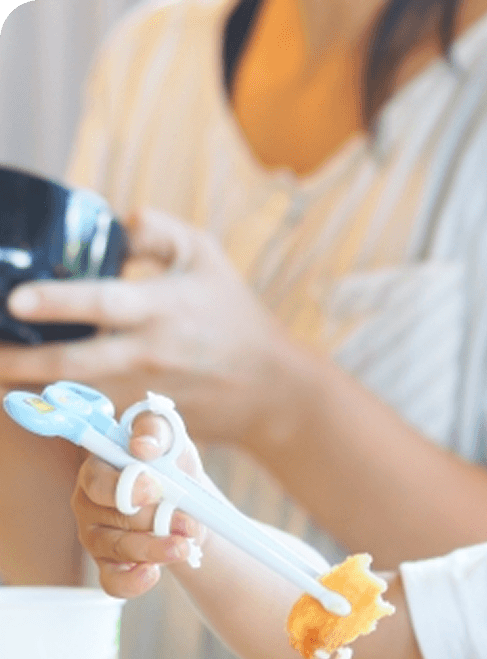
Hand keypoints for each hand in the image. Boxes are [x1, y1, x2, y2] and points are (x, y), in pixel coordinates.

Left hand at [1, 208, 293, 443]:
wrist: (271, 388)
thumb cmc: (236, 316)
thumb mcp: (207, 257)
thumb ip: (157, 231)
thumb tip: (112, 221)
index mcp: (164, 309)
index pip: (105, 303)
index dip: (57, 302)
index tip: (16, 300)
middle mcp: (151, 353)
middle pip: (73, 363)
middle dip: (19, 360)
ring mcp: (146, 392)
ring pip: (73, 396)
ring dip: (30, 386)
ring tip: (2, 369)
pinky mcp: (147, 419)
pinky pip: (92, 416)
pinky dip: (61, 407)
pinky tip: (36, 395)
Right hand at [72, 411, 205, 597]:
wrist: (188, 500)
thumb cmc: (170, 462)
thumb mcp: (169, 438)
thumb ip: (155, 430)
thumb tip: (142, 447)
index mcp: (98, 468)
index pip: (98, 481)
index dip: (126, 488)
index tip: (155, 489)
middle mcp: (89, 503)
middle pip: (116, 518)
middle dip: (156, 520)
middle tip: (188, 520)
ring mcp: (96, 536)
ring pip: (119, 549)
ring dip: (156, 549)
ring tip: (185, 545)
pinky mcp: (108, 564)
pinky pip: (112, 582)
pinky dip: (133, 582)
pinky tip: (153, 574)